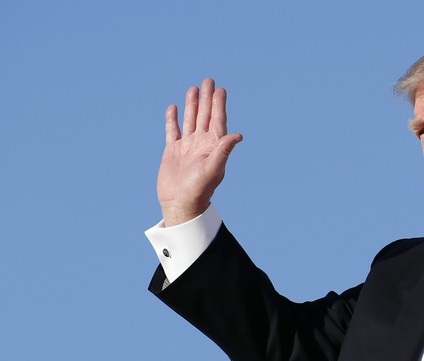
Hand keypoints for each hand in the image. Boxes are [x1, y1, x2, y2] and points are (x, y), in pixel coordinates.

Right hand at [156, 78, 242, 225]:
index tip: (221, 89)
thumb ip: (223, 150)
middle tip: (209, 80)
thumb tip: (238, 135)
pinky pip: (173, 131)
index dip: (219, 105)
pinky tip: (173, 108)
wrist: (181, 203)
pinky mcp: (173, 151)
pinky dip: (173, 120)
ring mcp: (187, 147)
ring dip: (192, 104)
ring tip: (194, 89)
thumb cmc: (199, 189)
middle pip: (205, 116)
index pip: (217, 120)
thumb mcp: (213, 168)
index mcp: (213, 146)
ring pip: (190, 120)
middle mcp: (201, 144)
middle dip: (207, 99)